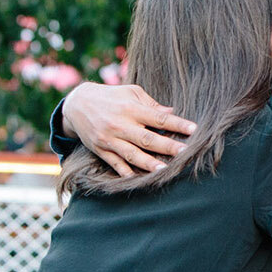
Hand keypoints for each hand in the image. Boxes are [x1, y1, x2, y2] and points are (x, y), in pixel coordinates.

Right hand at [59, 82, 195, 176]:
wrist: (77, 104)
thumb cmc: (111, 96)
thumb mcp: (130, 93)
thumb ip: (150, 104)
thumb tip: (171, 113)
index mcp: (131, 109)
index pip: (159, 118)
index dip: (177, 124)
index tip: (194, 129)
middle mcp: (120, 125)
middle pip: (147, 139)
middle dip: (168, 146)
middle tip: (186, 152)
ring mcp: (110, 139)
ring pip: (132, 154)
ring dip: (148, 163)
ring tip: (164, 170)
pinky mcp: (101, 150)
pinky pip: (115, 164)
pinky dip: (125, 172)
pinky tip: (137, 178)